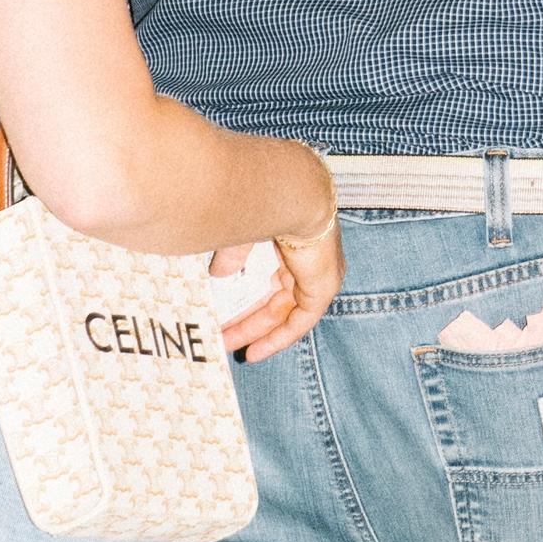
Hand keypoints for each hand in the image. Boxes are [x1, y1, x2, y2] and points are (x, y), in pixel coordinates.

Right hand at [222, 169, 344, 361]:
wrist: (290, 190)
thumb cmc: (263, 199)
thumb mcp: (241, 230)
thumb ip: (233, 254)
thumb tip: (217, 274)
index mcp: (291, 239)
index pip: (270, 275)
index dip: (249, 295)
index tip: (227, 314)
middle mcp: (309, 257)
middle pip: (276, 298)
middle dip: (248, 320)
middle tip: (222, 337)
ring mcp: (320, 271)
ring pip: (286, 312)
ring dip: (258, 332)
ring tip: (231, 348)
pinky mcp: (324, 285)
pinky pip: (301, 320)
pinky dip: (279, 338)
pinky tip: (255, 352)